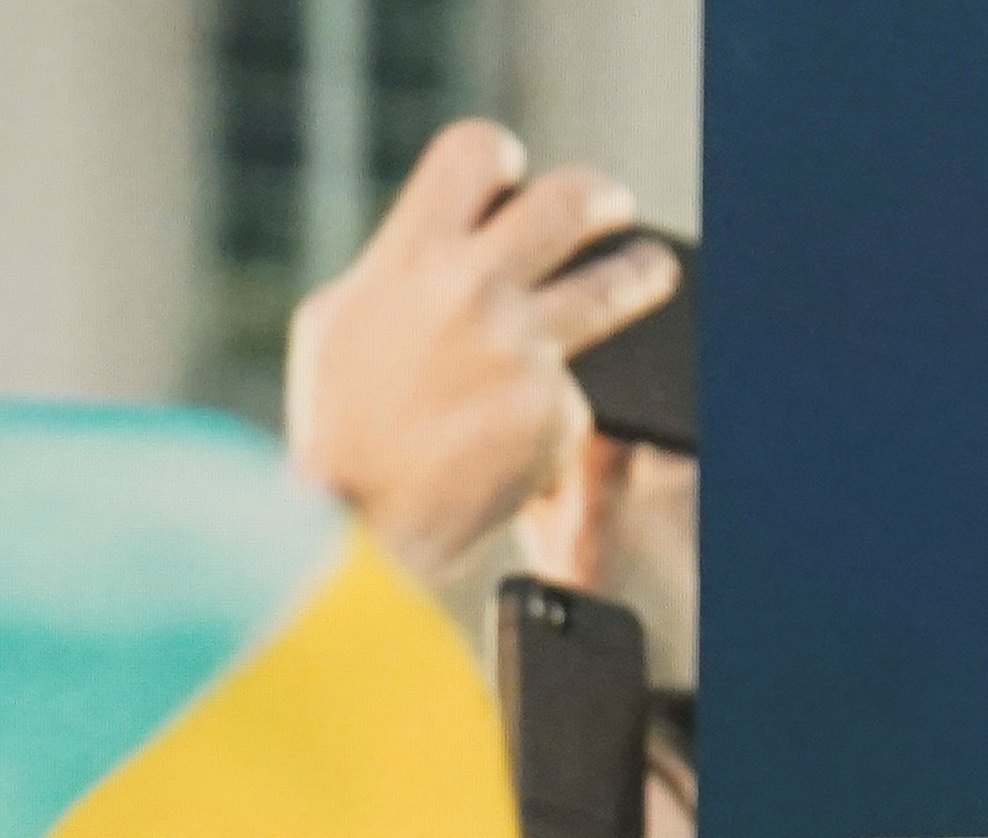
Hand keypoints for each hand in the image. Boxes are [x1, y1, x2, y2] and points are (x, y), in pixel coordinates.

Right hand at [286, 122, 677, 585]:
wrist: (355, 532)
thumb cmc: (335, 434)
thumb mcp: (333, 326)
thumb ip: (389, 274)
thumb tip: (432, 252)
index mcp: (414, 256)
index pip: (476, 155)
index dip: (501, 163)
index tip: (517, 182)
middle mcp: (475, 289)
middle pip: (570, 202)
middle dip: (603, 198)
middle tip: (617, 210)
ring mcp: (522, 350)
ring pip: (613, 288)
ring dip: (641, 272)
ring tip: (654, 273)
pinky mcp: (556, 412)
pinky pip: (573, 398)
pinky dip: (553, 417)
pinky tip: (526, 439)